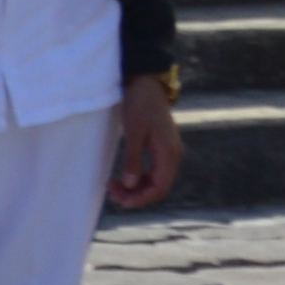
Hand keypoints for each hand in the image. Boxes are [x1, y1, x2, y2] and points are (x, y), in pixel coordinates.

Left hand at [107, 77, 184, 213]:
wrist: (147, 83)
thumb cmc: (140, 104)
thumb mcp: (134, 131)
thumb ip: (133, 159)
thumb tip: (131, 185)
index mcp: (169, 153)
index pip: (159, 187)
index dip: (141, 199)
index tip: (122, 202)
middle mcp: (173, 156)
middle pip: (158, 187)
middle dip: (136, 195)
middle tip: (112, 193)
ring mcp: (168, 152)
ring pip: (155, 181)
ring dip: (136, 188)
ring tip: (113, 187)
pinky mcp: (161, 148)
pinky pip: (153, 172)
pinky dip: (139, 178)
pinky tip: (123, 178)